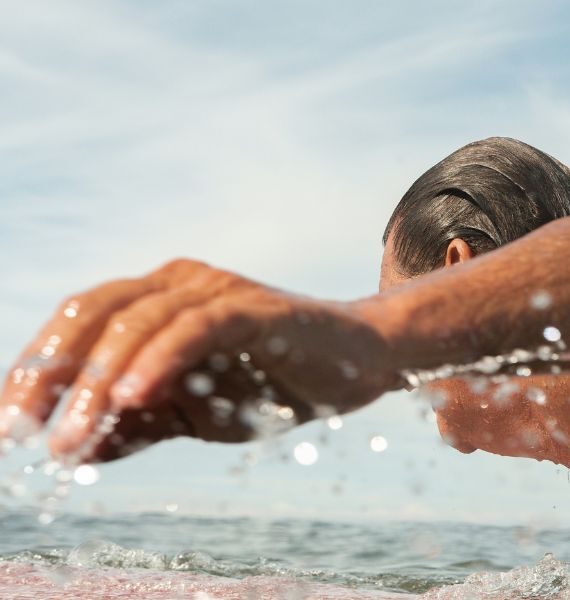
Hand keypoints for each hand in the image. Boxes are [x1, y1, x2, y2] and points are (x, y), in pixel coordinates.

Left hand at [0, 259, 395, 461]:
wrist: (360, 363)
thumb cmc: (277, 380)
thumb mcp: (196, 410)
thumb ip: (140, 423)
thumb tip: (78, 451)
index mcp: (158, 297)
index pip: (77, 322)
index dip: (35, 369)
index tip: (8, 424)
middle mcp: (180, 281)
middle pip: (92, 314)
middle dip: (48, 375)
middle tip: (22, 432)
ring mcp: (217, 289)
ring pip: (136, 322)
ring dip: (96, 383)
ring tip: (69, 439)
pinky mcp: (255, 307)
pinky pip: (196, 327)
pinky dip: (159, 359)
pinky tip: (131, 397)